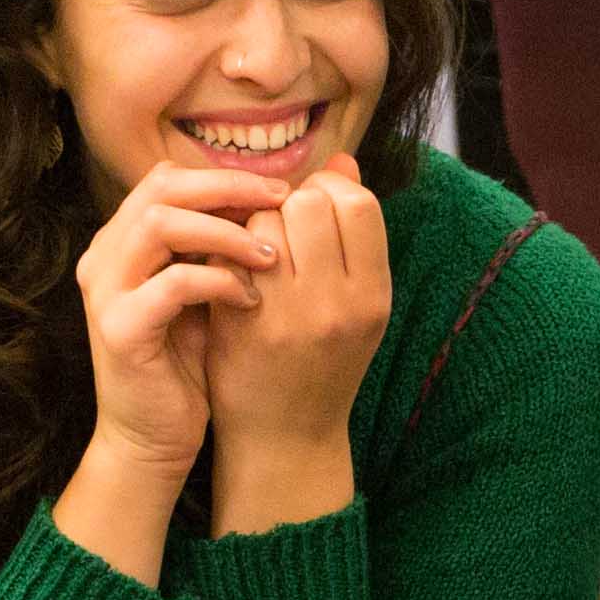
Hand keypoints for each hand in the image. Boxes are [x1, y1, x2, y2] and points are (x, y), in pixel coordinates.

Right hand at [71, 158, 287, 478]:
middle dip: (230, 188)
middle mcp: (105, 256)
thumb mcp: (206, 294)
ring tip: (272, 256)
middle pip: (163, 186)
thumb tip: (277, 202)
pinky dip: (219, 281)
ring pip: (162, 223)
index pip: (170, 179)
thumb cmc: (186, 366)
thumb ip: (220, 249)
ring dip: (227, 232)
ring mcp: (106, 290)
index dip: (225, 178)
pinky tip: (252, 299)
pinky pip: (173, 282)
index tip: (280, 193)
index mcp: (123, 242)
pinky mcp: (119, 328)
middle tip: (284, 202)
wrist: (151, 440)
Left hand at [200, 154, 389, 455]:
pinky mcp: (243, 324)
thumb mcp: (357, 303)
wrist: (285, 438)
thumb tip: (342, 161)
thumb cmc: (324, 362)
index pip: (356, 202)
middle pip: (310, 202)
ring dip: (255, 223)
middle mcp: (338, 305)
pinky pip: (229, 253)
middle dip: (290, 203)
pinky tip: (229, 269)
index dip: (331, 190)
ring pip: (265, 221)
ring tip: (256, 251)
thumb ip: (353, 236)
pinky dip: (226, 249)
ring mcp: (288, 315)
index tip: (314, 208)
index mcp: (374, 296)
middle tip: (281, 228)